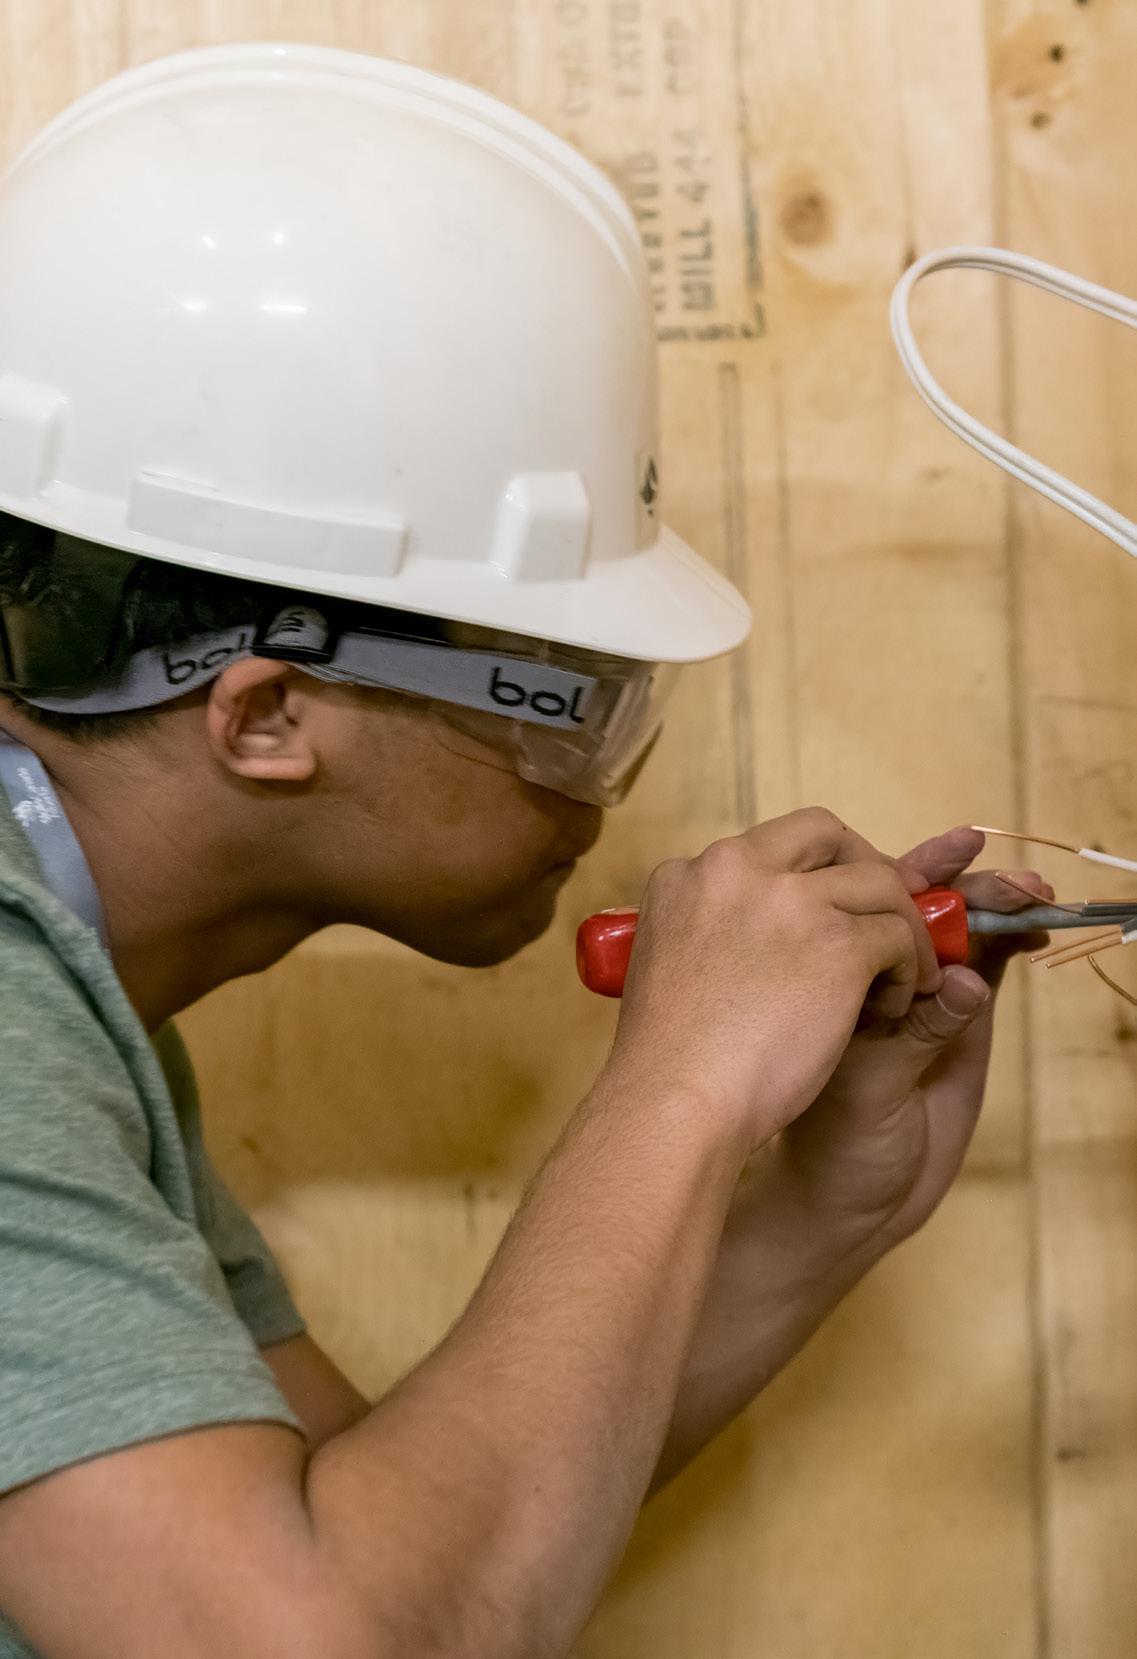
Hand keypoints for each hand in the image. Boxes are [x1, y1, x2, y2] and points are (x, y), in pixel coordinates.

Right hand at [601, 807, 941, 1151]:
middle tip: (883, 916)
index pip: (769, 845)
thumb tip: (749, 934)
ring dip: (899, 926)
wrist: (675, 1103)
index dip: (809, 872)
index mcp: (687, 875)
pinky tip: (895, 1007)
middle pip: (826, 832)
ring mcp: (792, 903)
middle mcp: (737, 870)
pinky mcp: (839, 944)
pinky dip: (910, 969)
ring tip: (903, 974)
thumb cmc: (668, 1062)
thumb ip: (708, 932)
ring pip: (878, 883)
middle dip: (864, 867)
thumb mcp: (666, 964)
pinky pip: (900, 936)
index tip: (827, 906)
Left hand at [771, 825, 1050, 1252]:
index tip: (949, 848)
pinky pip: (980, 970)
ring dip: (990, 904)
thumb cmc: (819, 1136)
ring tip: (1026, 892)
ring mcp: (909, 993)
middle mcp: (860, 968)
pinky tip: (1030, 931)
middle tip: (993, 864)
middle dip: (957, 879)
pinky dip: (1005, 944)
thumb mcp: (859, 1077)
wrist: (843, 1201)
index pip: (860, 894)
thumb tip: (967, 982)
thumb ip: (915, 1032)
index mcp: (815, 961)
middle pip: (912, 903)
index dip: (904, 867)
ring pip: (951, 930)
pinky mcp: (953, 1025)